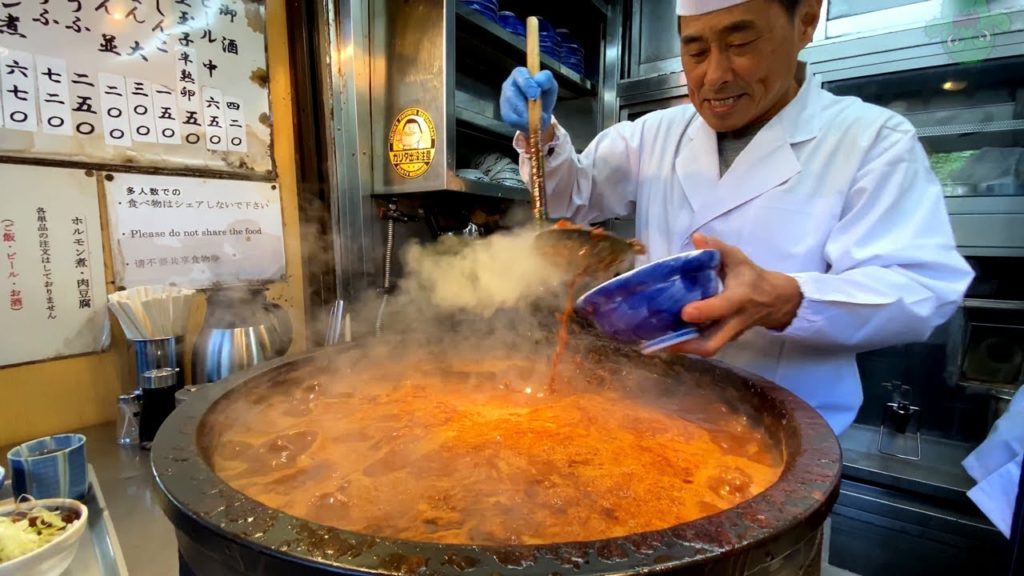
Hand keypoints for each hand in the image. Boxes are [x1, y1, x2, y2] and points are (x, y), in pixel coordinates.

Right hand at [500, 67, 557, 133]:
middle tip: (538, 115)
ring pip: (510, 110)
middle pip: (511, 95)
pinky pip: (512, 120)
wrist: (541, 110)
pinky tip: (530, 124)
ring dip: (525, 118)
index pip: (520, 75)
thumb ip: (546, 79)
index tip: (536, 95)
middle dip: (525, 107)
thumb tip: (539, 81)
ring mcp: (504, 100)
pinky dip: (523, 124)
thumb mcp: (550, 85)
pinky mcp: (505, 113)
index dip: (527, 85)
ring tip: (538, 121)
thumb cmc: (544, 94)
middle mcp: (508, 85)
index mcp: (520, 74)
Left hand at [670, 233, 802, 357]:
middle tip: (660, 339)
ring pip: (707, 349)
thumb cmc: (751, 276)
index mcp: (739, 298)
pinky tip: (666, 336)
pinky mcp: (725, 339)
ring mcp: (729, 334)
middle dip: (686, 346)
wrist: (774, 301)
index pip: (722, 307)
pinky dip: (687, 344)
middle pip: (712, 344)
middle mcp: (733, 321)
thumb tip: (696, 237)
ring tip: (656, 340)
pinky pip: (706, 345)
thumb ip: (717, 248)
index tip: (684, 312)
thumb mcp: (737, 258)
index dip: (704, 311)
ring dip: (682, 348)